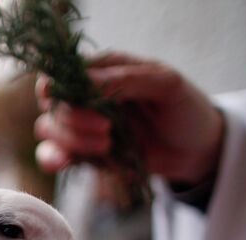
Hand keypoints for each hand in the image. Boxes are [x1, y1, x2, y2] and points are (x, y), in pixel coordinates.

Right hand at [34, 52, 224, 185]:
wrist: (197, 151)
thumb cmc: (185, 109)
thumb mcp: (167, 85)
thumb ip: (126, 80)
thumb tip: (84, 82)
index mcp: (103, 69)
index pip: (62, 72)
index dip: (62, 88)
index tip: (86, 104)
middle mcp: (86, 95)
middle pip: (51, 103)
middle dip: (73, 120)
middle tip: (107, 130)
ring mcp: (82, 125)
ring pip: (48, 129)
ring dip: (71, 140)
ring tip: (107, 146)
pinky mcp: (84, 152)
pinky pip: (53, 154)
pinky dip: (53, 159)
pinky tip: (64, 163)